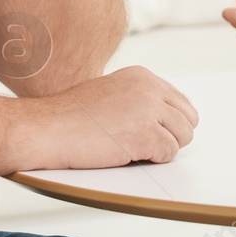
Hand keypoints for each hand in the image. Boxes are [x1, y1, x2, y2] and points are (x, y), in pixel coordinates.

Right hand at [28, 66, 198, 167]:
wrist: (47, 128)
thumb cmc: (69, 116)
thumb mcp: (110, 93)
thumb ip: (137, 99)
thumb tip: (163, 117)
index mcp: (141, 76)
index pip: (180, 100)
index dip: (169, 121)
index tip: (155, 131)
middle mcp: (149, 88)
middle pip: (188, 118)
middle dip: (172, 135)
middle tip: (148, 144)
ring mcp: (148, 110)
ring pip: (183, 136)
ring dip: (163, 148)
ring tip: (135, 148)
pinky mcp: (145, 134)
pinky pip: (169, 153)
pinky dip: (153, 160)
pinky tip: (129, 154)